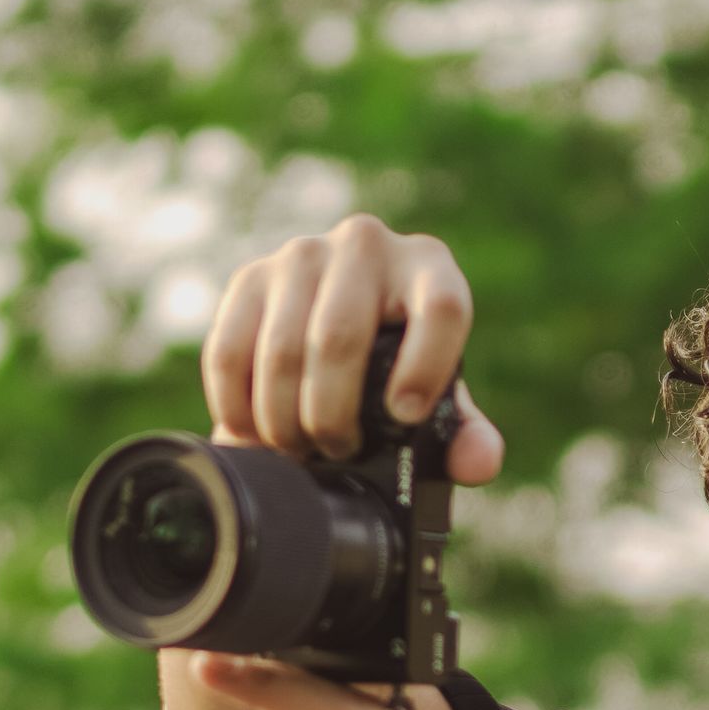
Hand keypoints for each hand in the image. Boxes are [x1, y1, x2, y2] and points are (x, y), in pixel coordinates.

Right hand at [201, 211, 504, 474]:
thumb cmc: (404, 369)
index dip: (424, 368)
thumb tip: (478, 464)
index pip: (441, 308)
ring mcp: (302, 255)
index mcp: (430, 269)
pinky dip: (238, 407)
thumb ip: (465, 438)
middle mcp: (365, 246)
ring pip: (281, 349)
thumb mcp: (440, 402)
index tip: (404, 416)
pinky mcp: (250, 278)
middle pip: (338, 338)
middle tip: (338, 451)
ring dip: (283, 419)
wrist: (344, 330)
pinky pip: (230, 350)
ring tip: (299, 451)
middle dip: (331, 416)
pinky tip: (254, 435)